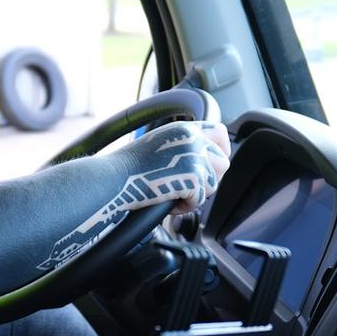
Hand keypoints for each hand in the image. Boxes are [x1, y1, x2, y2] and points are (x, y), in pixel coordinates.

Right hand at [115, 118, 229, 212]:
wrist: (113, 178)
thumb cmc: (126, 167)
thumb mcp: (158, 143)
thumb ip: (182, 146)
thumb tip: (200, 160)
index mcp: (184, 128)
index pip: (219, 133)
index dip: (220, 150)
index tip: (211, 164)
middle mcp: (192, 139)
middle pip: (223, 162)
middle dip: (209, 178)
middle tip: (189, 187)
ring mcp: (194, 158)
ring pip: (212, 184)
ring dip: (195, 195)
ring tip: (173, 195)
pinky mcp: (192, 177)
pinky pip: (199, 200)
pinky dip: (185, 207)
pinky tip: (168, 202)